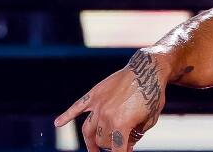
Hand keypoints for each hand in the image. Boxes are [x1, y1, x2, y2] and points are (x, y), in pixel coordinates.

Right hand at [55, 50, 172, 151]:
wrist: (148, 69)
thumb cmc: (153, 95)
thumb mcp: (150, 119)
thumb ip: (136, 134)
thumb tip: (127, 144)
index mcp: (122, 124)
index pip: (117, 148)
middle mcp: (106, 116)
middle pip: (102, 140)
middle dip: (110, 146)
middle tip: (118, 145)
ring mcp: (98, 105)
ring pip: (88, 130)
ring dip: (90, 141)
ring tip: (93, 149)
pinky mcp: (94, 95)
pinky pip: (77, 107)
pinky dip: (66, 116)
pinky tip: (58, 123)